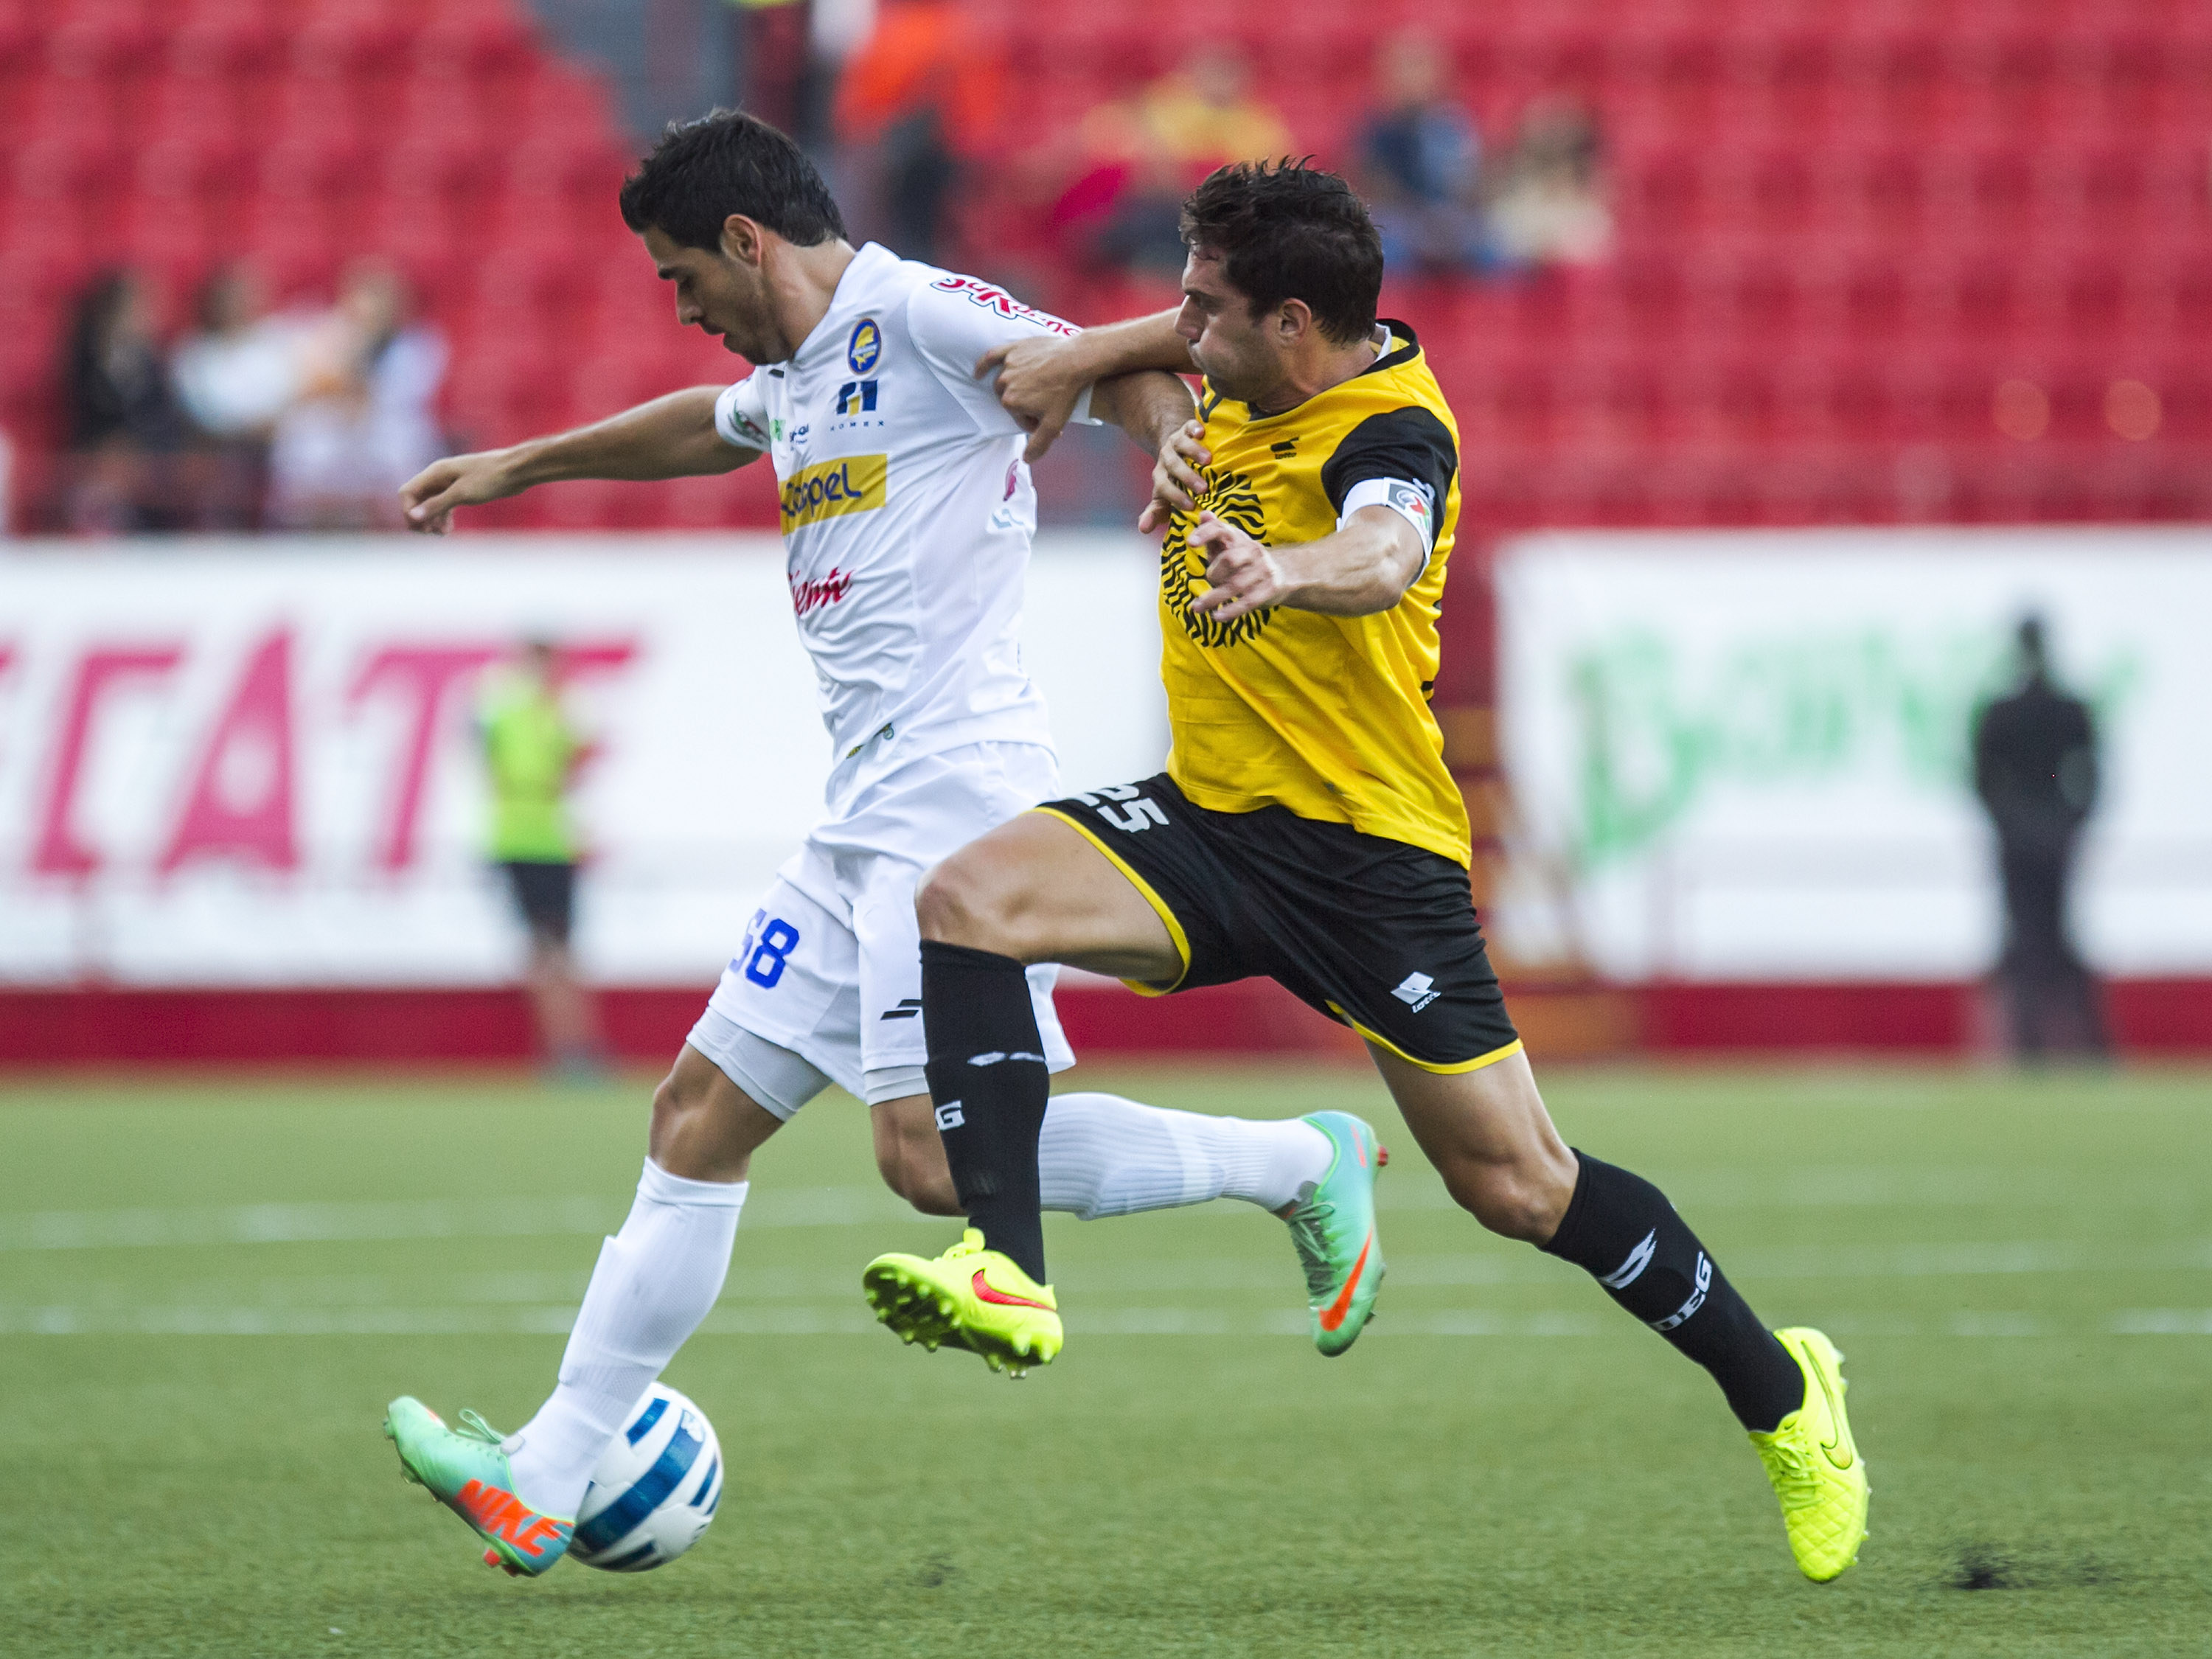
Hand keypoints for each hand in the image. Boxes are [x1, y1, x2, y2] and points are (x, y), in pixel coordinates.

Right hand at [399, 450, 519, 533]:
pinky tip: (447, 530)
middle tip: (429, 535)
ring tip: (441, 535)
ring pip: (431, 504)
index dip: (409, 511)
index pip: (407, 493)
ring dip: (432, 520)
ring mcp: (450, 483)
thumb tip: (413, 517)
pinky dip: (443, 518)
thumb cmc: (490, 478)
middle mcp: (439, 477)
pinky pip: (444, 505)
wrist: (516, 471)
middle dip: (420, 518)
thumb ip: (437, 504)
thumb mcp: (462, 493)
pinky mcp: (462, 490)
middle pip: (417, 500)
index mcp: (435, 473)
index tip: (420, 528)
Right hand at [976, 336, 1088, 461]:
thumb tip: (1026, 460)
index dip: (1033, 420)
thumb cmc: (1066, 392)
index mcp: (1010, 402)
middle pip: (1009, 399)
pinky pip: (993, 356)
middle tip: (1043, 403)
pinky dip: (984, 364)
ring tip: (1033, 388)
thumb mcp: (1054, 424)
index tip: (1047, 418)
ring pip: (1004, 381)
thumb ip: (1038, 444)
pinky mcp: (1013, 349)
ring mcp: (1008, 365)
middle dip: (1023, 404)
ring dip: (1014, 387)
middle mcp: (1005, 383)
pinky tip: (978, 373)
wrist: (1076, 360)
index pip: (1018, 416)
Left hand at [1136, 419, 1211, 535]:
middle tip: (1203, 489)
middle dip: (1186, 477)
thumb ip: (1156, 512)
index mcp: (1161, 477)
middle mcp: (1166, 459)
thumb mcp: (1165, 498)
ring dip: (1193, 452)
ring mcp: (1176, 443)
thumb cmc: (1175, 481)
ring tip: (1208, 460)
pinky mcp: (1186, 429)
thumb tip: (1142, 529)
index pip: (1164, 487)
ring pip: (1181, 445)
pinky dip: (1194, 428)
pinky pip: (1189, 426)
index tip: (1191, 507)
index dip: (1175, 497)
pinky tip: (1202, 432)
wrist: (1176, 450)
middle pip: (1173, 467)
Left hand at [1187, 511, 1291, 623]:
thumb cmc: (1244, 559)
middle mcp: (1251, 551)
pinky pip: (1247, 602)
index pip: (1221, 529)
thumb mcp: (1229, 545)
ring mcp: (1262, 570)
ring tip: (1197, 608)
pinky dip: (1230, 611)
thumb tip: (1203, 514)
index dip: (1205, 533)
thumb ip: (1213, 533)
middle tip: (1210, 580)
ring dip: (1213, 599)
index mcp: (1238, 538)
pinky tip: (1217, 616)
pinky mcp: (1269, 589)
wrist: (1282, 572)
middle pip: (1229, 559)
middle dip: (1214, 574)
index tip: (1190, 543)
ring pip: (1235, 585)